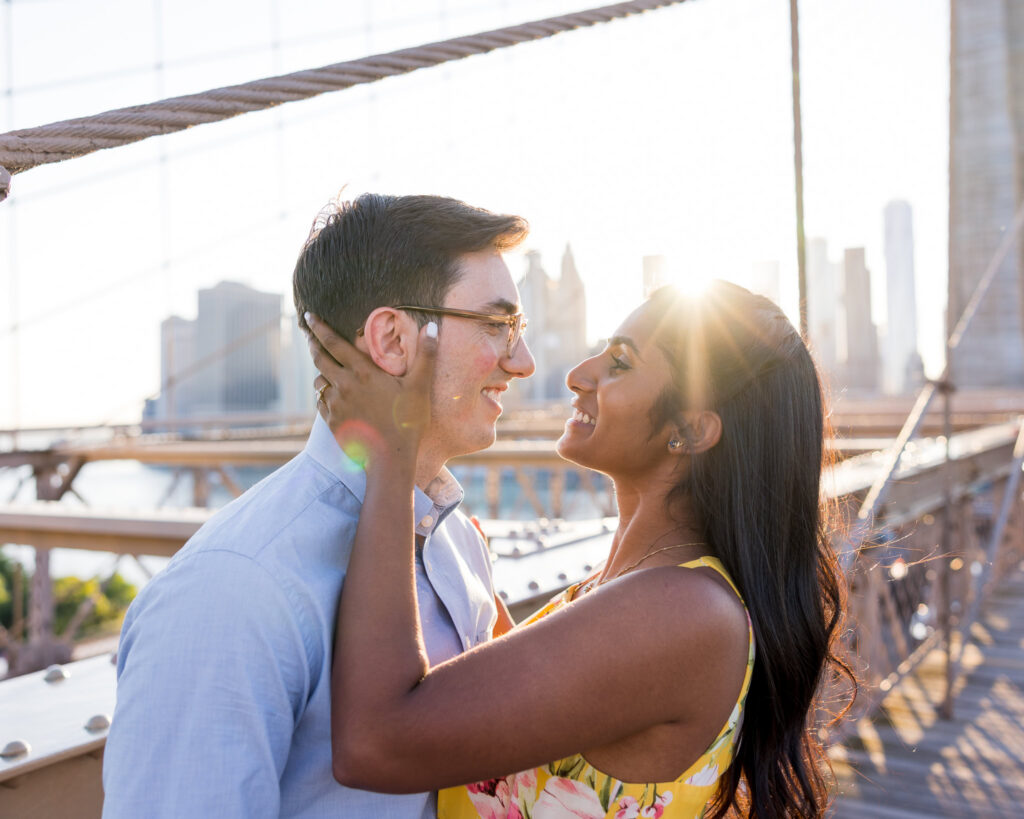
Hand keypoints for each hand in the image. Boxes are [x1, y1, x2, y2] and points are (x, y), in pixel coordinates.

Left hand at [306, 312, 437, 469]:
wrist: (390, 458)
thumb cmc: (407, 421)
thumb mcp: (420, 386)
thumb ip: (426, 355)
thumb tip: (432, 326)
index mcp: (363, 372)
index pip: (334, 343)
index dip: (320, 328)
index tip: (309, 316)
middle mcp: (344, 385)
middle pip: (320, 359)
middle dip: (313, 345)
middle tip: (309, 335)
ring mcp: (336, 405)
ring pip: (319, 382)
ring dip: (321, 374)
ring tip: (327, 372)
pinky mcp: (332, 422)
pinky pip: (321, 403)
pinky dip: (324, 396)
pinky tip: (333, 398)